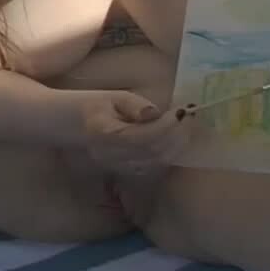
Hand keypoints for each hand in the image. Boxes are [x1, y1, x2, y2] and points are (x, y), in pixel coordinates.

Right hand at [73, 91, 192, 177]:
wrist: (78, 127)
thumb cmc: (98, 107)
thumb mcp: (113, 97)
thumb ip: (133, 104)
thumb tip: (153, 113)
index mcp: (103, 135)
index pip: (141, 136)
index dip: (165, 126)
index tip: (182, 110)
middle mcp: (110, 156)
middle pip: (151, 152)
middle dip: (176, 135)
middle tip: (191, 117)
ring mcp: (118, 167)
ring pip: (155, 163)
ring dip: (176, 145)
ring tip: (187, 126)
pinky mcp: (126, 173)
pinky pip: (153, 168)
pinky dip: (169, 154)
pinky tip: (177, 139)